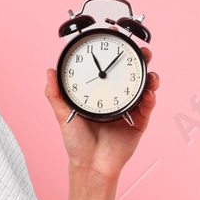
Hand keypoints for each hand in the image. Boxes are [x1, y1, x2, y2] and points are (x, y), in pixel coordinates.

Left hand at [44, 44, 158, 181]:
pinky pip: (147, 107)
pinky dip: (150, 98)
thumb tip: (49, 71)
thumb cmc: (76, 141)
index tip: (115, 34)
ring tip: (150, 70)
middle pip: (130, 72)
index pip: (107, 66)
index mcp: (99, 92)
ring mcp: (129, 108)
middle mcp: (116, 97)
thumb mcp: (62, 113)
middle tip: (141, 50)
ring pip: (143, 87)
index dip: (113, 50)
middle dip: (138, 58)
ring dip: (149, 76)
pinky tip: (149, 92)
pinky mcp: (138, 122)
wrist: (89, 165)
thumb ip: (55, 93)